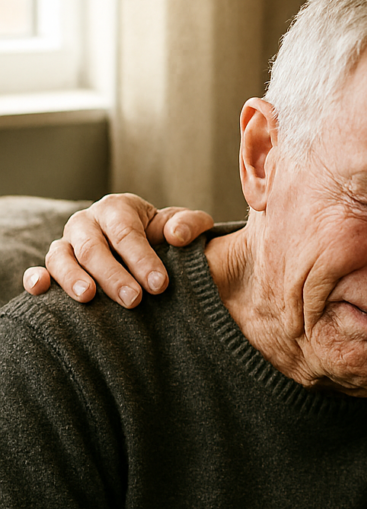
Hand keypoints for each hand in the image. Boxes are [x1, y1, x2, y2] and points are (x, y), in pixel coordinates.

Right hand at [22, 194, 213, 306]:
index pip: (127, 232)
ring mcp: (67, 243)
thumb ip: (189, 225)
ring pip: (61, 257)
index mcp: (117, 208)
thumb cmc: (164, 235)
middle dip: (113, 275)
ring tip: (89, 297)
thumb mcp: (181, 225)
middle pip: (93, 247)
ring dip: (73, 278)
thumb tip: (177, 236)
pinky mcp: (55, 264)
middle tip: (133, 299)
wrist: (146, 245)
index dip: (142, 258)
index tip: (159, 284)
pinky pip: (40, 269)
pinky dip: (36, 279)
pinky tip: (42, 290)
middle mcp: (87, 223)